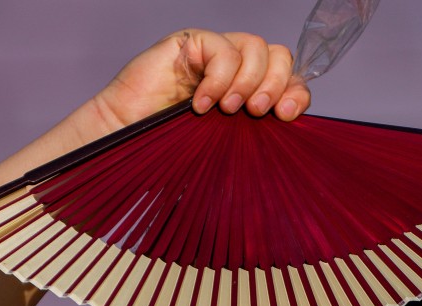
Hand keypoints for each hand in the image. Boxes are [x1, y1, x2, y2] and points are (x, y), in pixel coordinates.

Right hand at [86, 29, 311, 134]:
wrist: (126, 137)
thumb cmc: (170, 146)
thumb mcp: (224, 144)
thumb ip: (253, 132)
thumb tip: (286, 127)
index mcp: (249, 91)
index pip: (288, 79)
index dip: (295, 92)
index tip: (285, 115)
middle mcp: (235, 68)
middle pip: (279, 56)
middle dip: (274, 84)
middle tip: (256, 112)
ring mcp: (213, 53)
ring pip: (256, 47)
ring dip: (248, 81)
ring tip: (227, 110)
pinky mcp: (191, 43)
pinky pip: (221, 48)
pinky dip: (218, 78)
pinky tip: (201, 103)